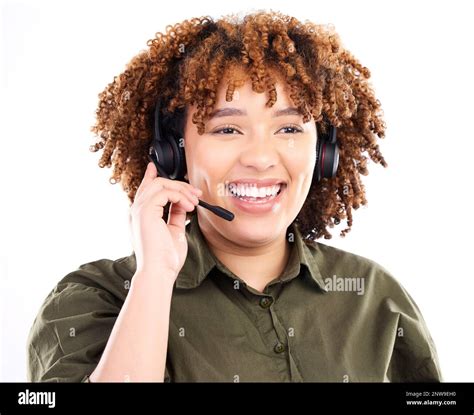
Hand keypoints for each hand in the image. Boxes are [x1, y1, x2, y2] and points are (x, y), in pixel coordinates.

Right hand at [128, 162, 201, 279]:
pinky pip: (164, 192)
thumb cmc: (166, 258)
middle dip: (178, 184)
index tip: (154, 166)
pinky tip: (189, 207)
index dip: (150, 176)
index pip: (144, 189)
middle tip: (196, 194)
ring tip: (194, 203)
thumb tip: (183, 203)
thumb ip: (176, 215)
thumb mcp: (174, 230)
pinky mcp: (145, 211)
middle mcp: (137, 210)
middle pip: (155, 183)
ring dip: (181, 190)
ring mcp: (139, 209)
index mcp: (141, 215)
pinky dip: (180, 196)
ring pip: (160, 183)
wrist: (159, 271)